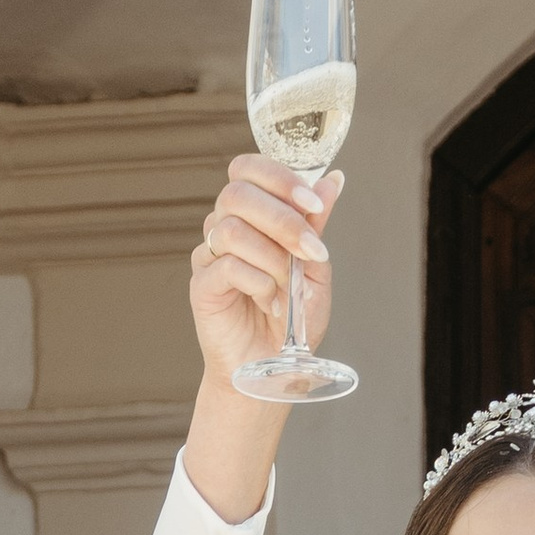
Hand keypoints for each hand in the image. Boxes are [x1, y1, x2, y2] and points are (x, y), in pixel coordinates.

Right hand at [190, 156, 338, 389]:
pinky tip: (272, 303)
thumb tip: (333, 179)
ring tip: (289, 288)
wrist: (272, 366)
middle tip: (310, 250)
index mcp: (251, 214)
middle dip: (283, 219)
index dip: (279, 177)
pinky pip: (227, 266)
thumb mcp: (314, 265)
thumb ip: (316, 223)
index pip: (248, 169)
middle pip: (237, 193)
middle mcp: (224, 227)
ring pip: (233, 230)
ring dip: (273, 258)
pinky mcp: (202, 285)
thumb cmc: (292, 316)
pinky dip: (259, 283)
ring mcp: (209, 256)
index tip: (314, 203)